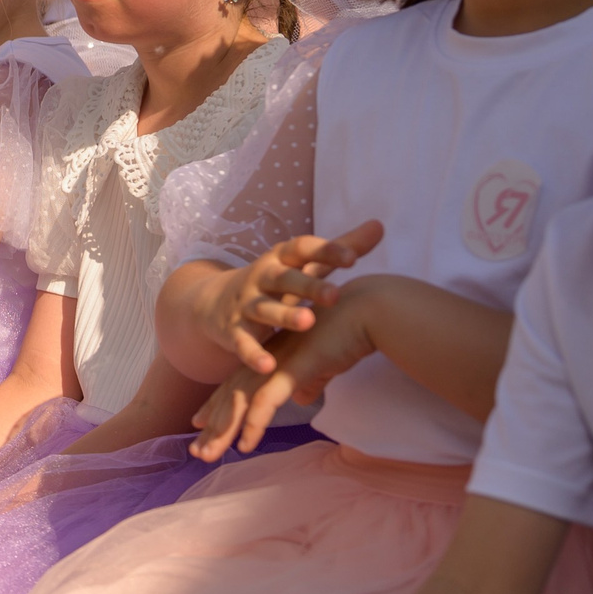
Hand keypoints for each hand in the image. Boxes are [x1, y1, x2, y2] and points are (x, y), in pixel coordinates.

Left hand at [190, 280, 382, 461]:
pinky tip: (245, 445)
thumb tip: (301, 397)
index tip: (200, 424)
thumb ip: (308, 380)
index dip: (218, 406)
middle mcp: (265, 359)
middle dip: (212, 425)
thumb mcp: (322, 363)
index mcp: (269, 356)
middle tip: (197, 452)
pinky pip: (265, 402)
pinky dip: (253, 425)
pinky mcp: (291, 369)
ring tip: (208, 455)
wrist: (366, 312)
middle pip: (230, 396)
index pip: (235, 385)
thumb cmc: (347, 335)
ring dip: (223, 431)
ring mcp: (275, 364)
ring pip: (239, 402)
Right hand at [207, 220, 383, 374]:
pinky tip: (269, 367)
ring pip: (265, 309)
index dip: (325, 251)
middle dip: (308, 286)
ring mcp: (245, 304)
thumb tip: (379, 226)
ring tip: (307, 322)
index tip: (353, 258)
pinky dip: (254, 354)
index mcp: (280, 259)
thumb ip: (339, 248)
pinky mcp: (232, 331)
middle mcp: (261, 277)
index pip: (302, 249)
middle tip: (335, 295)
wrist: (212, 302)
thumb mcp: (301, 264)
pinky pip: (243, 343)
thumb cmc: (272, 282)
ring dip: (284, 315)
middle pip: (284, 279)